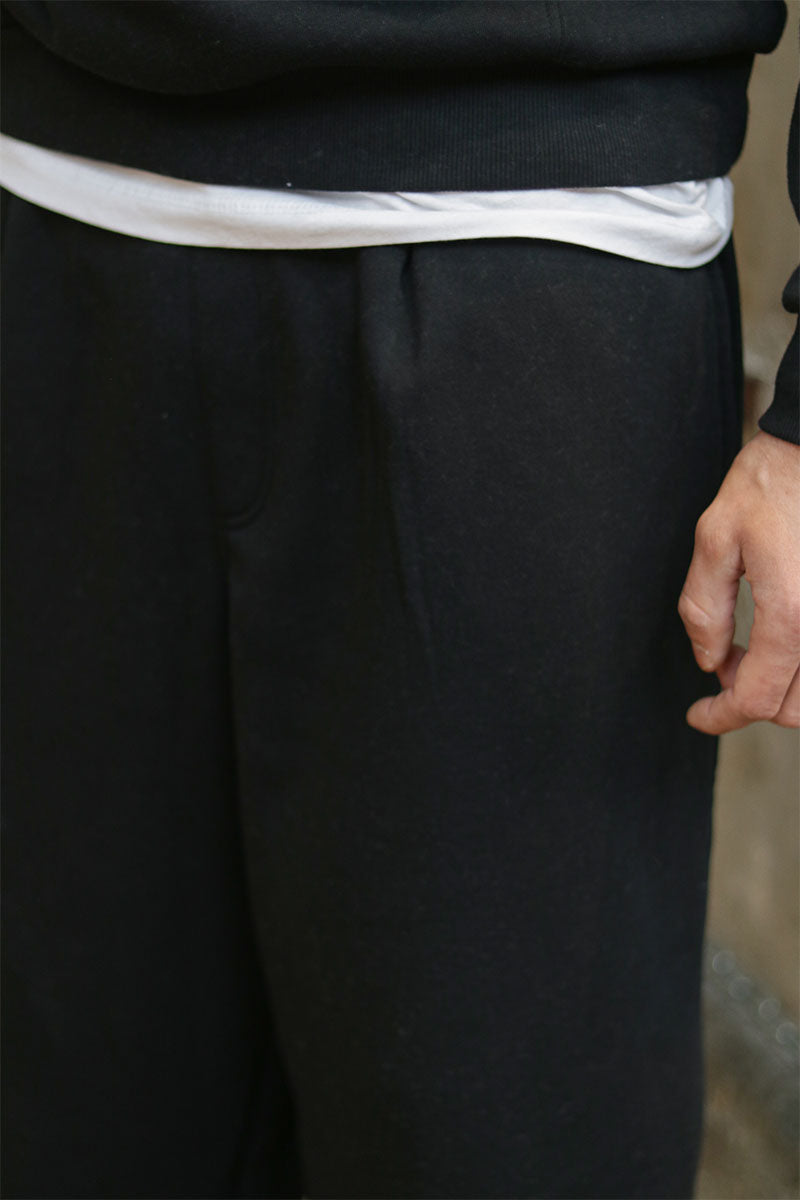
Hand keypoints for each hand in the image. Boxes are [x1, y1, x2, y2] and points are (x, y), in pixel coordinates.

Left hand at [678, 430, 799, 733]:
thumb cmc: (773, 482)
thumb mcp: (716, 538)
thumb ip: (705, 609)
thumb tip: (708, 661)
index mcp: (793, 613)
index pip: (756, 697)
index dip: (720, 716)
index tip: (697, 714)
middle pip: (794, 708)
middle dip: (751, 700)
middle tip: (724, 664)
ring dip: (784, 688)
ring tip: (753, 650)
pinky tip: (787, 639)